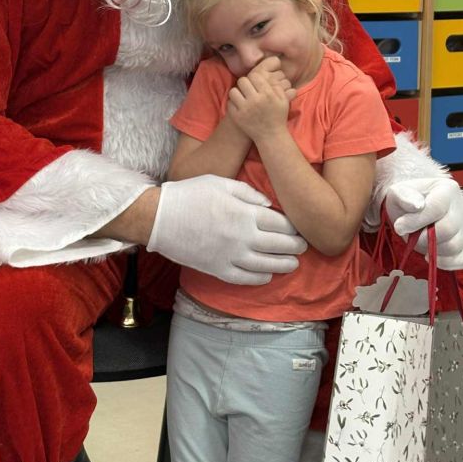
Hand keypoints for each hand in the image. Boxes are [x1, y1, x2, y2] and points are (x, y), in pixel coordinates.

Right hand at [148, 175, 304, 283]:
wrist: (159, 219)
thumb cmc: (189, 195)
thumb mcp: (220, 182)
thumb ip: (248, 192)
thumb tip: (268, 204)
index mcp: (245, 213)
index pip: (281, 224)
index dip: (294, 228)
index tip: (299, 229)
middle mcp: (242, 237)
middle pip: (279, 246)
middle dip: (295, 247)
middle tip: (303, 247)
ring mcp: (231, 256)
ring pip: (267, 266)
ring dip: (284, 265)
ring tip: (293, 264)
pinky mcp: (218, 270)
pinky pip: (245, 279)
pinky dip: (260, 278)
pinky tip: (267, 275)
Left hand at [227, 58, 294, 142]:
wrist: (271, 136)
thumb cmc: (278, 116)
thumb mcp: (283, 100)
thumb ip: (277, 86)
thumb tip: (269, 75)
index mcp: (267, 94)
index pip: (255, 76)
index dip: (255, 78)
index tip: (256, 83)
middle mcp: (255, 100)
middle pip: (243, 81)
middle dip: (245, 83)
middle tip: (248, 88)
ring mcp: (244, 109)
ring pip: (233, 91)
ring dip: (238, 92)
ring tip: (242, 96)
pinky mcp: (237, 117)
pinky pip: (230, 102)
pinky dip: (234, 102)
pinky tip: (240, 105)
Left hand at [384, 177, 462, 270]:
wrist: (413, 211)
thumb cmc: (406, 202)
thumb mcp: (398, 193)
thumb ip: (404, 196)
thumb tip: (417, 206)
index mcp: (448, 189)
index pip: (437, 207)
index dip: (416, 221)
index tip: (399, 227)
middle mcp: (462, 207)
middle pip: (448, 229)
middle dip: (423, 238)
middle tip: (411, 236)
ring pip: (454, 246)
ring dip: (431, 250)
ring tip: (420, 241)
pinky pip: (462, 260)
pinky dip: (445, 262)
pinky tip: (431, 254)